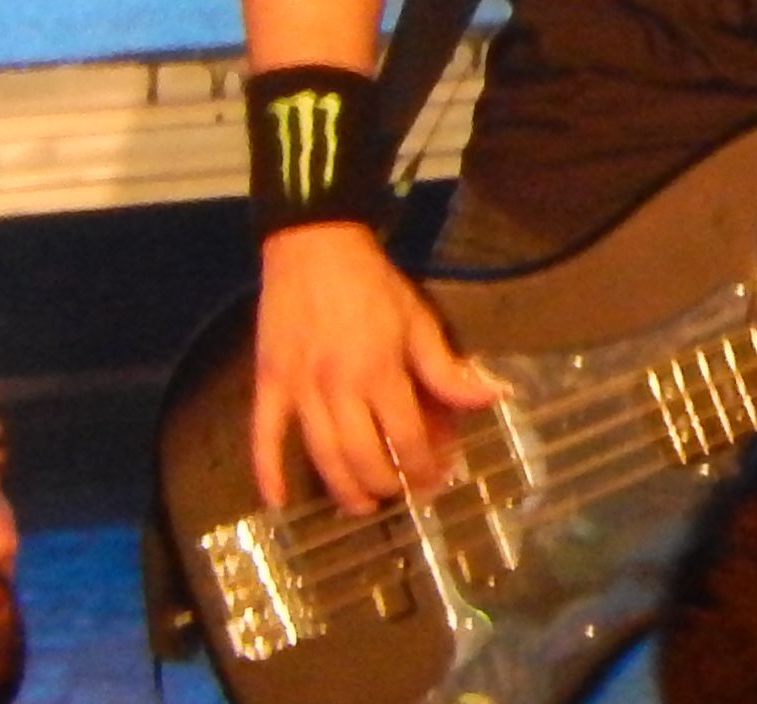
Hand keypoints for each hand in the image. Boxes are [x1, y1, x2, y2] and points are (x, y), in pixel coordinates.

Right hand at [250, 222, 501, 510]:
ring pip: (320, 455)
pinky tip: (277, 501)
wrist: (314, 250)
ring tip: (360, 506)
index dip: (424, 465)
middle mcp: (338, 388)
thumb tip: (492, 397)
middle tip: (400, 493)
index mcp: (380, 372)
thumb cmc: (373, 286)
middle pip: (363, 455)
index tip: (436, 479)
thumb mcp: (419, 321)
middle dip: (386, 483)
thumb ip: (448, 369)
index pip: (408, 435)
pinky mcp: (268, 385)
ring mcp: (299, 390)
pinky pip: (264, 438)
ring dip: (342, 488)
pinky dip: (268, 472)